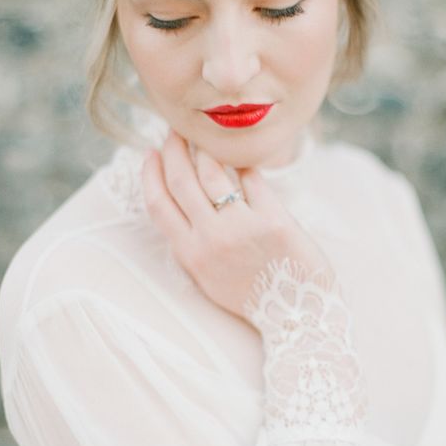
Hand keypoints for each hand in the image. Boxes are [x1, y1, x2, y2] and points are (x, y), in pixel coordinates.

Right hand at [141, 129, 333, 326]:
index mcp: (190, 255)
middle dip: (174, 149)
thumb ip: (193, 241)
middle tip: (176, 131)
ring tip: (205, 138)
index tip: (149, 153)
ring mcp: (242, 227)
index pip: (158, 204)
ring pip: (214, 173)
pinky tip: (242, 158)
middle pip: (182, 180)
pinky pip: (252, 179)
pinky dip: (244, 165)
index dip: (150, 174)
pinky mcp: (273, 220)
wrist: (296, 314)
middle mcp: (211, 239)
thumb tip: (182, 199)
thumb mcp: (208, 276)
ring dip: (206, 149)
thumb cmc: (252, 293)